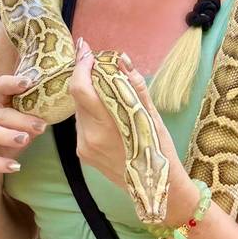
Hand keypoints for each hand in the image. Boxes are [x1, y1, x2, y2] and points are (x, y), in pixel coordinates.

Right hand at [0, 74, 46, 187]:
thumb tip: (55, 112)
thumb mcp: (20, 128)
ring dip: (8, 136)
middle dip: (22, 120)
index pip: (1, 87)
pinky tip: (15, 167)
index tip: (30, 82)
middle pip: (1, 114)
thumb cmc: (5, 141)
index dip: (14, 82)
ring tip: (25, 140)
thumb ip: (32, 120)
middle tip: (41, 126)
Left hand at [70, 39, 198, 226]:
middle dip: (86, 77)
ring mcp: (83, 147)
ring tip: (108, 90)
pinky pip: (83, 124)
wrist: (155, 189)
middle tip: (99, 63)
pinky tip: (108, 114)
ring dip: (90, 96)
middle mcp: (89, 136)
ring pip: (79, 110)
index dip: (81, 65)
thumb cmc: (159, 151)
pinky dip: (92, 113)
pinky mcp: (83, 154)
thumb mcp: (152, 117)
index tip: (86, 49)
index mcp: (107, 126)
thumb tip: (122, 61)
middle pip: (78, 97)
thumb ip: (134, 88)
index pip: (81, 89)